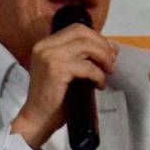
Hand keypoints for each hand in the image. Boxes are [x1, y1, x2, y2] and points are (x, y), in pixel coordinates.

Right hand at [11, 24, 117, 149]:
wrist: (36, 120)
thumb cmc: (52, 100)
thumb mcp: (64, 71)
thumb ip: (79, 58)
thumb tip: (108, 49)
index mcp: (45, 45)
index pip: (76, 29)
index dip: (96, 37)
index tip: (109, 51)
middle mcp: (45, 47)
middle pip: (82, 33)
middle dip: (102, 45)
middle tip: (112, 61)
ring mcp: (49, 57)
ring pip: (86, 46)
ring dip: (103, 58)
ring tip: (108, 72)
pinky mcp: (55, 70)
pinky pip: (86, 67)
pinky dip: (98, 75)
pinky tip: (99, 85)